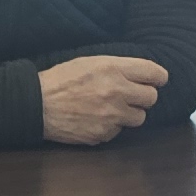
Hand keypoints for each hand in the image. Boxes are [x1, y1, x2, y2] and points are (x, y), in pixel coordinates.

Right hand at [37, 54, 167, 145]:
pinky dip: (111, 126)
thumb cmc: (61, 80)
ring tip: (112, 108)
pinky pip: (119, 131)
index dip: (157, 77)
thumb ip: (118, 66)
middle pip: (152, 98)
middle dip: (142, 96)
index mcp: (114, 69)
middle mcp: (117, 92)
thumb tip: (142, 74)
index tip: (155, 80)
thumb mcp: (90, 61)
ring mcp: (111, 116)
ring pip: (139, 118)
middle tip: (131, 95)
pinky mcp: (103, 134)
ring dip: (130, 113)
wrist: (37, 104)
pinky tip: (96, 118)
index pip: (155, 74)